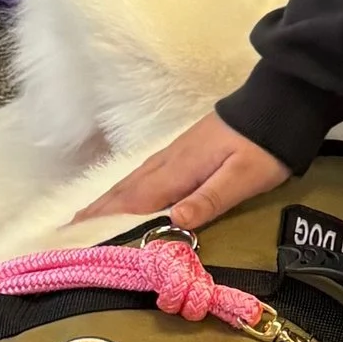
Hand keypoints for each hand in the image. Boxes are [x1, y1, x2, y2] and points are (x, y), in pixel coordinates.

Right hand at [86, 114, 289, 231]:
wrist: (276, 104)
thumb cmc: (263, 146)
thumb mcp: (243, 177)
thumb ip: (209, 199)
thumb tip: (174, 221)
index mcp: (179, 171)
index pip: (133, 201)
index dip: (104, 220)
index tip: (73, 237)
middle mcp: (168, 162)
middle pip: (124, 192)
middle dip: (95, 213)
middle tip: (65, 234)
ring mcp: (173, 155)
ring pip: (131, 183)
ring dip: (105, 202)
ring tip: (83, 221)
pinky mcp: (182, 153)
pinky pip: (143, 177)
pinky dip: (124, 192)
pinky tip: (122, 198)